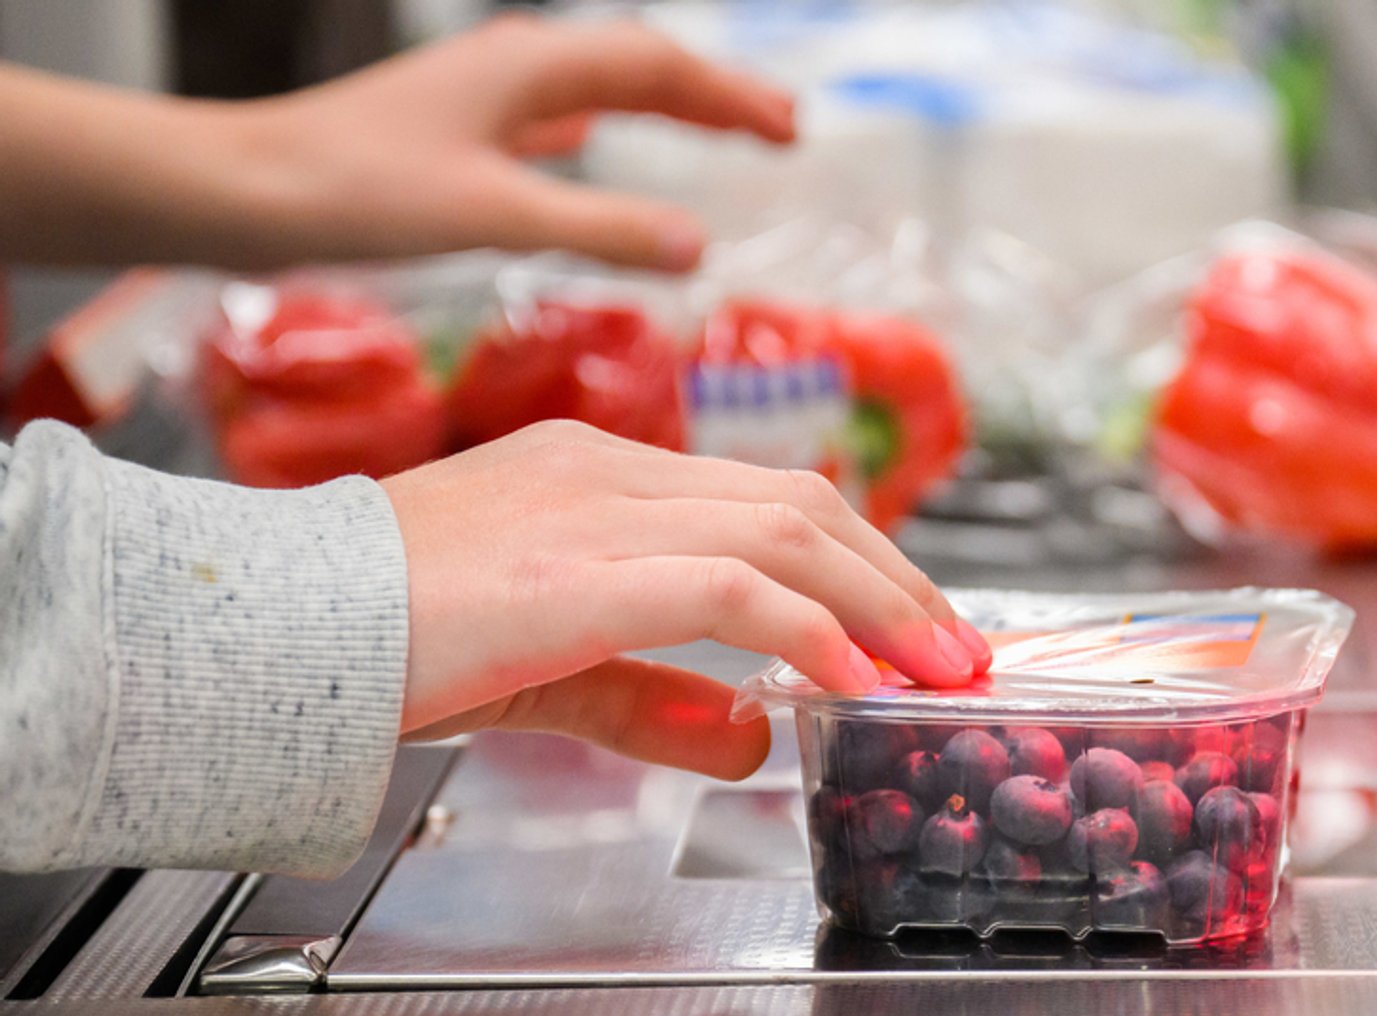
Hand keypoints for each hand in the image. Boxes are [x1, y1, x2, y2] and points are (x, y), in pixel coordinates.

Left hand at [0, 16, 793, 269]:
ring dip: (661, 106)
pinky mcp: (450, 132)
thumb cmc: (355, 194)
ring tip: (716, 130)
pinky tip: (593, 142)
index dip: (731, 100)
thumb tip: (700, 246)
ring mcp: (479, 98)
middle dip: (712, 96)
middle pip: (636, 66)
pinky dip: (595, 126)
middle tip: (781, 129)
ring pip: (594, 88)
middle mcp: (510, 69)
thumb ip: (600, 231)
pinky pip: (548, 117)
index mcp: (530, 69)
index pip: (658, 68)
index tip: (793, 131)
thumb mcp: (493, 215)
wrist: (240, 193)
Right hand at [380, 421, 992, 779]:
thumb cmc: (376, 641)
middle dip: (896, 582)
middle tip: (957, 651)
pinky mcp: (576, 568)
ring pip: (785, 532)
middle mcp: (608, 473)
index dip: (860, 562)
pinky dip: (807, 629)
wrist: (260, 630)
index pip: (768, 499)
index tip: (913, 624)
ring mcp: (594, 509)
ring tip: (936, 670)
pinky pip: (730, 585)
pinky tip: (851, 678)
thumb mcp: (546, 673)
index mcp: (598, 476)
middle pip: (801, 505)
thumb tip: (751, 733)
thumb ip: (650, 697)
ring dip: (880, 605)